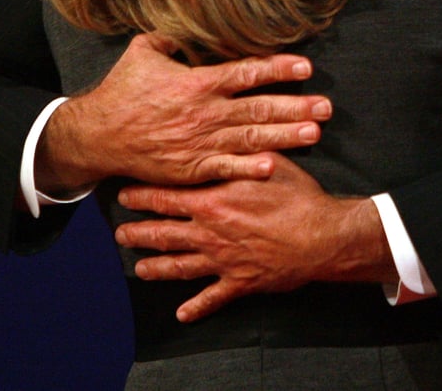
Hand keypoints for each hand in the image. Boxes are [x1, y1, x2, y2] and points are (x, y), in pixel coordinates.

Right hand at [36, 33, 331, 193]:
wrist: (97, 136)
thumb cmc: (122, 90)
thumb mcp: (143, 52)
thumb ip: (171, 38)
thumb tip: (190, 28)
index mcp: (197, 82)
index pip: (246, 72)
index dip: (278, 69)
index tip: (306, 67)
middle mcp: (205, 113)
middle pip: (259, 108)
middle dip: (296, 107)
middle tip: (326, 107)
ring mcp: (200, 143)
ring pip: (250, 138)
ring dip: (285, 135)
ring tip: (315, 133)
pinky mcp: (192, 168)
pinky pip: (226, 168)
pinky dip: (249, 168)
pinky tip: (274, 166)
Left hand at [115, 154, 393, 321]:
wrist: (322, 237)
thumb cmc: (298, 196)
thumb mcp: (270, 162)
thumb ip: (244, 150)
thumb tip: (232, 127)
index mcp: (214, 200)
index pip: (167, 196)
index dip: (143, 195)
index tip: (124, 193)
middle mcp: (210, 232)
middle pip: (163, 233)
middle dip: (139, 232)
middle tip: (119, 232)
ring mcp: (222, 260)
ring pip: (179, 266)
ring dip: (156, 268)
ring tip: (139, 269)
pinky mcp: (240, 282)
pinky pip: (212, 298)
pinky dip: (196, 307)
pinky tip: (182, 314)